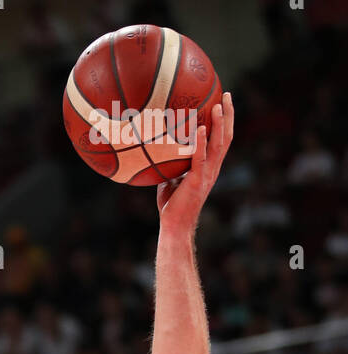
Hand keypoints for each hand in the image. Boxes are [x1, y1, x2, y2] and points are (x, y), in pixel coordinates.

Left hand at [157, 92, 233, 229]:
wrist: (175, 225)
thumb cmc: (172, 204)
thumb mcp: (172, 178)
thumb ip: (173, 162)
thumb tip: (159, 147)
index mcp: (209, 166)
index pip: (222, 139)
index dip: (225, 120)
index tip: (223, 101)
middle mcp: (213, 168)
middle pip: (226, 136)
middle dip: (228, 115)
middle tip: (227, 94)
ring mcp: (207, 174)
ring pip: (218, 144)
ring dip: (220, 124)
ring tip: (218, 105)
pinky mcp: (197, 180)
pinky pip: (200, 158)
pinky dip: (200, 142)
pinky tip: (199, 128)